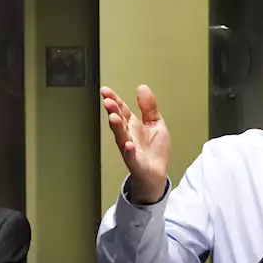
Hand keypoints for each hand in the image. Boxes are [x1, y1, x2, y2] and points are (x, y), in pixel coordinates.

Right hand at [101, 84, 169, 203]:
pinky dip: (129, 151)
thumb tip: (142, 87)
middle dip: (113, 111)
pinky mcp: (136, 163)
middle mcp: (128, 136)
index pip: (122, 110)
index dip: (114, 100)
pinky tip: (128, 145)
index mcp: (133, 125)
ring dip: (117, 127)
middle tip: (108, 101)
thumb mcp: (155, 123)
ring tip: (113, 117)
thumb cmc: (154, 151)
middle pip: (119, 121)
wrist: (157, 174)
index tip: (105, 90)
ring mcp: (130, 149)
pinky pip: (131, 157)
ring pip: (121, 137)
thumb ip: (149, 107)